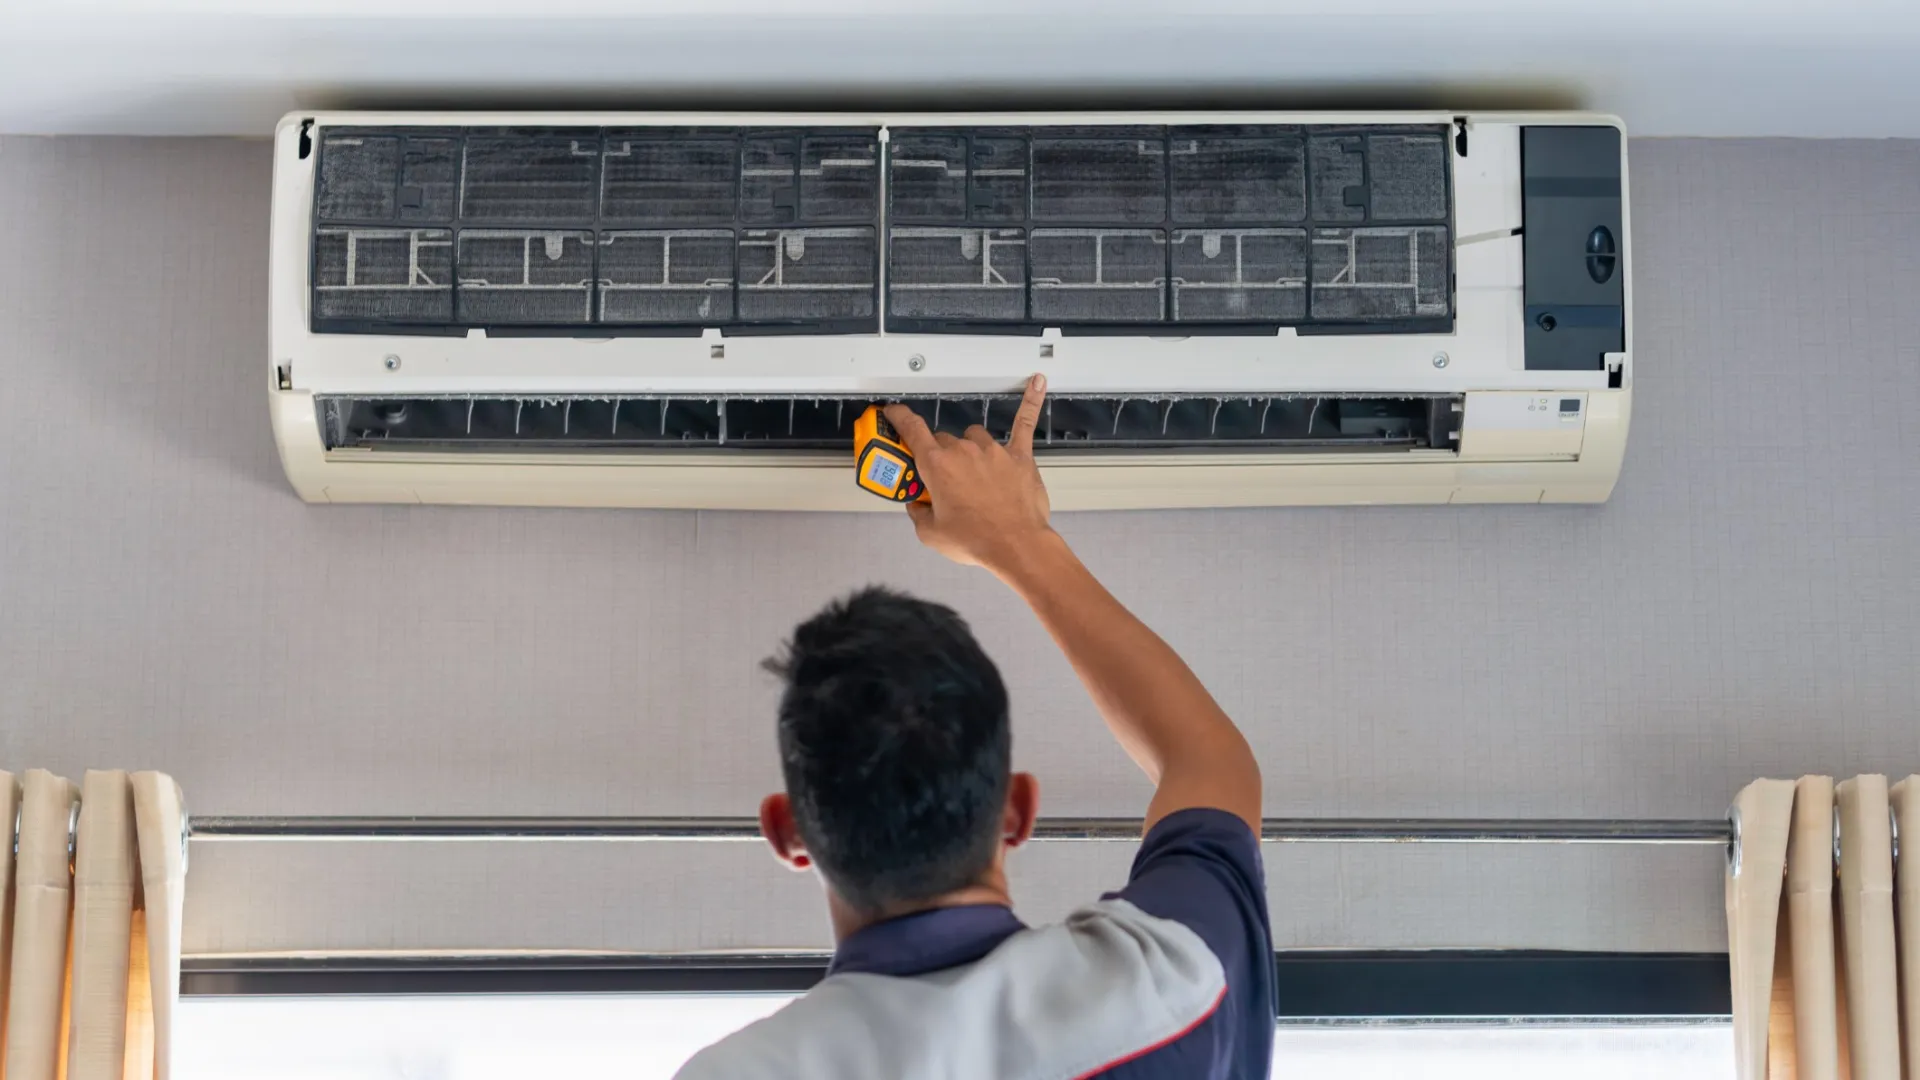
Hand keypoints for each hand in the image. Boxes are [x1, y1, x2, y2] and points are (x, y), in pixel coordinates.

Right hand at [883, 374, 1055, 577]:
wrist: (1016, 546)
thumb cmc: (976, 540)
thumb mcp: (931, 534)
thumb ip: (918, 515)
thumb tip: (917, 507)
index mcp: (937, 466)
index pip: (912, 429)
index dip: (899, 417)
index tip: (893, 412)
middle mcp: (963, 451)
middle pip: (944, 441)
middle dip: (941, 457)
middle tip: (943, 480)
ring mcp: (993, 451)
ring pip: (974, 437)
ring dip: (970, 449)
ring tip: (973, 472)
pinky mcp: (1018, 457)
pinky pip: (1024, 423)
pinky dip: (1030, 403)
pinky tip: (1036, 383)